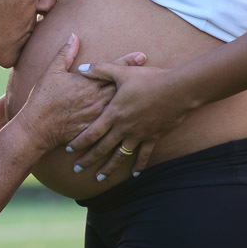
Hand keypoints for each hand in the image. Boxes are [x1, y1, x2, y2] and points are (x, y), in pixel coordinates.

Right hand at [15, 35, 146, 152]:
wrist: (39, 127)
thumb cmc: (43, 99)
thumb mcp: (52, 72)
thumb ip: (65, 53)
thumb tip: (74, 36)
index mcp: (88, 83)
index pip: (112, 70)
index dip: (128, 62)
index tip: (142, 55)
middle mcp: (96, 99)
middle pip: (122, 87)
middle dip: (138, 79)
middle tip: (155, 73)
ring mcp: (98, 115)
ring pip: (122, 106)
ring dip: (136, 100)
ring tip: (151, 95)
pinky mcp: (96, 129)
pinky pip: (115, 125)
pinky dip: (127, 121)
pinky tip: (139, 121)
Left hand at [65, 61, 191, 178]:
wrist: (177, 90)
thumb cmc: (148, 79)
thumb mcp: (121, 72)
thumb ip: (100, 70)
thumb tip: (81, 68)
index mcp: (114, 113)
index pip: (92, 132)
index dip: (79, 141)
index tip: (69, 150)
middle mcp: (124, 128)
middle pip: (102, 148)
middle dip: (88, 160)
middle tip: (76, 170)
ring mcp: (138, 135)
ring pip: (120, 156)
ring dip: (109, 168)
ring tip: (99, 179)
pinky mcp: (152, 138)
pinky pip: (143, 155)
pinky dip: (138, 166)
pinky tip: (134, 175)